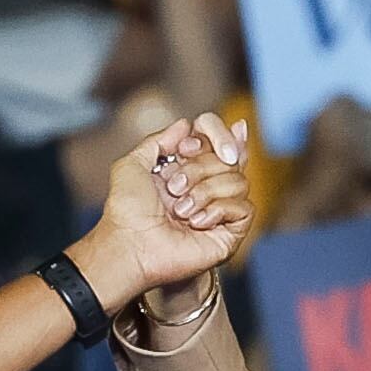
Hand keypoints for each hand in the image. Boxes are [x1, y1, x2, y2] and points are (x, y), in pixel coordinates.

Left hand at [74, 112, 253, 307]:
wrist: (131, 244)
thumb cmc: (126, 211)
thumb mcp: (132, 164)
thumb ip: (159, 140)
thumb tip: (186, 125)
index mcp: (189, 169)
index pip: (220, 138)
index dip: (212, 135)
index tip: (184, 149)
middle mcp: (207, 187)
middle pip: (230, 157)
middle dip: (198, 169)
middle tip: (173, 189)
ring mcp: (220, 211)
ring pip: (239, 181)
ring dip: (205, 192)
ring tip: (180, 210)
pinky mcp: (230, 233)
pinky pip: (244, 208)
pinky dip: (217, 210)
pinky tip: (196, 223)